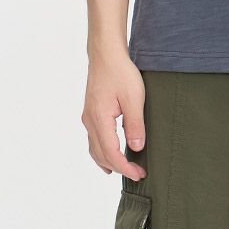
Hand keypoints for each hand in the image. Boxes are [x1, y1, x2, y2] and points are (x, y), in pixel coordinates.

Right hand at [81, 45, 147, 180]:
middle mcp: (90, 121)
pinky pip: (94, 140)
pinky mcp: (90, 113)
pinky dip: (102, 152)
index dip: (125, 168)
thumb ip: (135, 124)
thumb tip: (136, 148)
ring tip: (124, 170)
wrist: (106, 53)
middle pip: (101, 155)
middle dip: (119, 167)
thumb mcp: (134, 97)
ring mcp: (88, 117)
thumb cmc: (120, 72)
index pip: (111, 154)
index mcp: (99, 119)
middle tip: (138, 173)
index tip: (139, 174)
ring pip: (95, 149)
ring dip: (109, 162)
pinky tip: (110, 154)